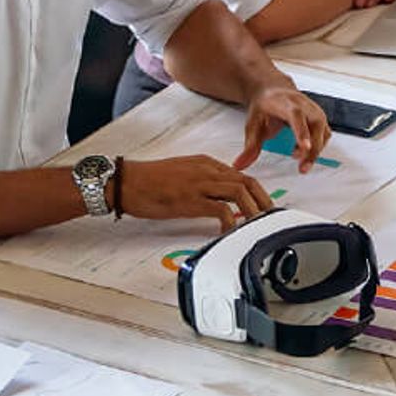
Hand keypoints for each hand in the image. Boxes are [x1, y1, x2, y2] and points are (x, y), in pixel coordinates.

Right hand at [122, 154, 273, 230]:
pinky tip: (229, 232)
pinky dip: (231, 222)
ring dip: (253, 209)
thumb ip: (201, 181)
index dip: (256, 191)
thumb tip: (216, 197)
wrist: (126, 182)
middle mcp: (207, 170)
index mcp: (205, 163)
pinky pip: (222, 210)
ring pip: (239, 192)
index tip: (262, 205)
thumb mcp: (181, 173)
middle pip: (247, 181)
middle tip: (269, 216)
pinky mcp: (191, 200)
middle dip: (263, 200)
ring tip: (256, 225)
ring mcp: (200, 184)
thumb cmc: (148, 180)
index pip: (240, 175)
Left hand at [235, 85, 330, 170]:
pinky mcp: (320, 119)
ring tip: (294, 155)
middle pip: (315, 127)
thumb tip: (239, 166)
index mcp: (287, 103)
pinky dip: (316, 146)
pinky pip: (324, 136)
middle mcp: (305, 106)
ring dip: (314, 150)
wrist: (273, 90)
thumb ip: (249, 147)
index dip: (302, 133)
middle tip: (302, 167)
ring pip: (323, 133)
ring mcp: (315, 111)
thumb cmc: (265, 105)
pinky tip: (301, 150)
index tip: (305, 148)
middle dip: (312, 150)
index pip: (297, 117)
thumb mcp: (253, 124)